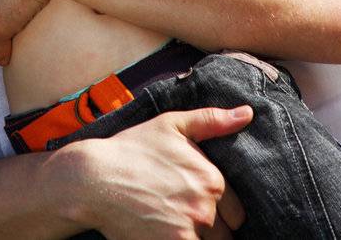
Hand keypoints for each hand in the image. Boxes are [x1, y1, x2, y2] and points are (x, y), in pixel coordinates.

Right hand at [66, 105, 251, 238]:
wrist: (93, 179)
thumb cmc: (131, 150)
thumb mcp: (171, 125)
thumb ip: (212, 120)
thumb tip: (247, 113)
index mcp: (212, 179)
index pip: (236, 212)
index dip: (219, 211)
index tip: (195, 205)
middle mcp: (206, 207)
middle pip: (225, 234)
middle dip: (210, 229)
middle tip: (183, 217)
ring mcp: (189, 230)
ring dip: (198, 239)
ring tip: (173, 225)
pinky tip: (166, 233)